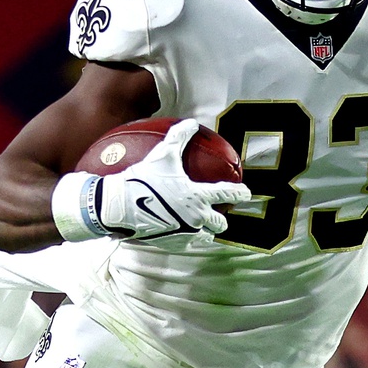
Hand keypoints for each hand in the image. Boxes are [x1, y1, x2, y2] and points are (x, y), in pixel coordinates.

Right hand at [82, 118, 229, 241]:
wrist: (121, 206)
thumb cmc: (143, 179)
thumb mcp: (162, 154)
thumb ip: (179, 137)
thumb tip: (191, 122)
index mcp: (199, 196)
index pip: (228, 194)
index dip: (240, 193)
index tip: (246, 194)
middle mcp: (197, 217)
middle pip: (221, 223)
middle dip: (222, 219)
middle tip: (219, 214)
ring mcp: (186, 233)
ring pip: (207, 237)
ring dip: (207, 232)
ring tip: (202, 227)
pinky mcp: (173, 243)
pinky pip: (189, 245)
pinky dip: (190, 240)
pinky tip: (185, 235)